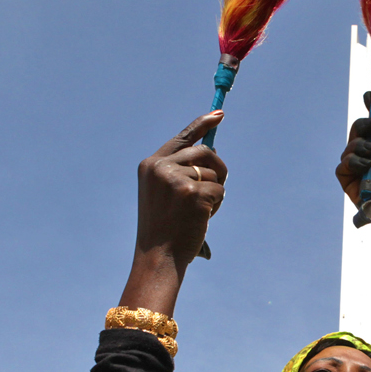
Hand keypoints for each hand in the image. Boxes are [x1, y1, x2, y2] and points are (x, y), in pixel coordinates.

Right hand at [118, 111, 226, 315]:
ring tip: (198, 211)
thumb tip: (211, 152)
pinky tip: (200, 219)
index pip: (181, 138)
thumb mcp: (164, 194)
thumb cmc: (164, 229)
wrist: (158, 257)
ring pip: (214, 173)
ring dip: (215, 192)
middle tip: (217, 187)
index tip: (219, 114)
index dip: (201, 124)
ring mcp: (176, 179)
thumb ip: (181, 171)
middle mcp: (161, 167)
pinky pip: (220, 191)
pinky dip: (216, 205)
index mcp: (150, 165)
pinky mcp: (193, 192)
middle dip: (218, 168)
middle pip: (204, 152)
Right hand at [336, 95, 370, 309]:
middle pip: (359, 138)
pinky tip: (365, 161)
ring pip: (348, 152)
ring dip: (357, 144)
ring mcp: (366, 178)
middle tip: (370, 123)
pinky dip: (350, 161)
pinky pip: (342, 169)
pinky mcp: (356, 191)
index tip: (367, 96)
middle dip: (362, 126)